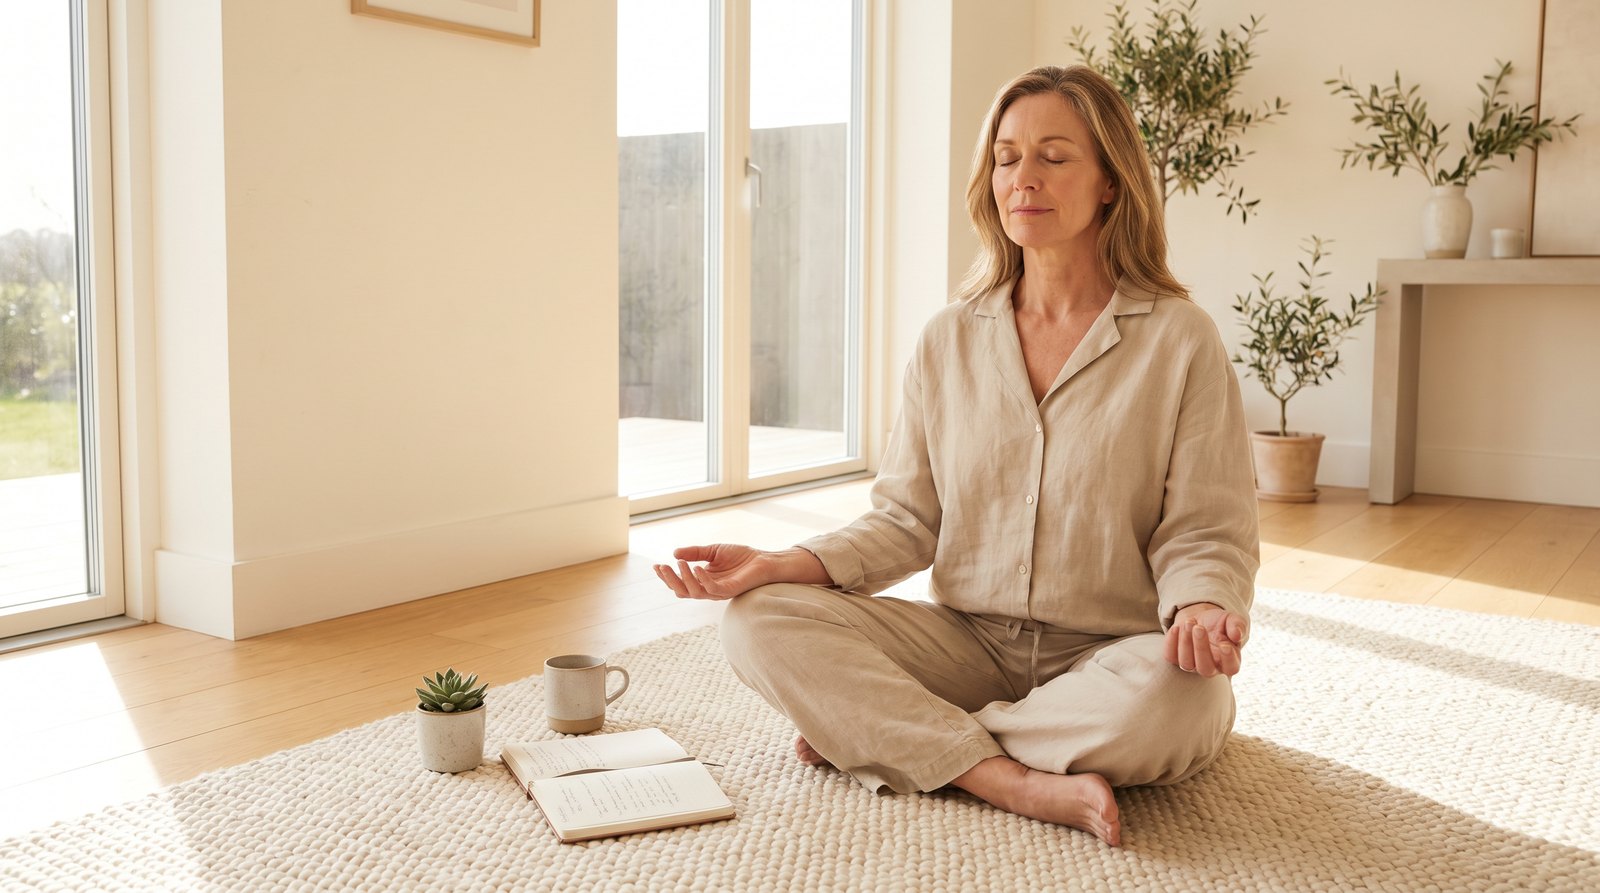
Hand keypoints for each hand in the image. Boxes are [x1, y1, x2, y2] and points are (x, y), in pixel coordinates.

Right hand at [654, 544, 771, 600]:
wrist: (764, 559)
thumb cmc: (741, 556)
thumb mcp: (713, 550)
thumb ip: (695, 552)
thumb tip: (674, 553)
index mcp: (702, 580)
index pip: (680, 583)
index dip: (667, 576)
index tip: (656, 565)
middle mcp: (708, 589)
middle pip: (683, 591)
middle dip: (670, 580)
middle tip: (661, 567)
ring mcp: (718, 592)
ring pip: (694, 593)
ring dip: (683, 579)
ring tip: (679, 564)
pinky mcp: (729, 590)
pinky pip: (712, 589)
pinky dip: (702, 579)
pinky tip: (697, 567)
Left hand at [1163, 602, 1247, 677]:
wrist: (1199, 619)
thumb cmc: (1219, 623)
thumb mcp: (1231, 619)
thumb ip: (1238, 625)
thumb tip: (1237, 635)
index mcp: (1229, 660)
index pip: (1231, 668)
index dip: (1228, 659)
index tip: (1224, 644)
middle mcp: (1211, 667)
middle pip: (1205, 668)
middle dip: (1201, 647)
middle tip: (1199, 628)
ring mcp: (1192, 665)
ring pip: (1186, 663)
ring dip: (1186, 642)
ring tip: (1189, 623)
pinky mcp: (1176, 659)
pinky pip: (1170, 656)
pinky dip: (1171, 642)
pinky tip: (1176, 628)